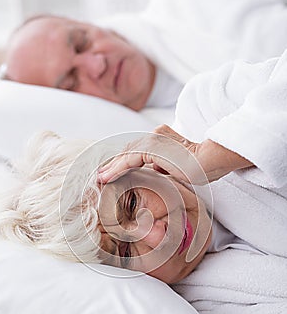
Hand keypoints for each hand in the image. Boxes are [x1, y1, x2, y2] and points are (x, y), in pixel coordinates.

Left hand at [97, 124, 252, 184]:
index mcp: (162, 137)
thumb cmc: (202, 166)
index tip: (111, 174)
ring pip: (127, 155)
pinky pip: (129, 160)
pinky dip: (116, 169)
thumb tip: (155, 171)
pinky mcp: (152, 147)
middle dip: (114, 165)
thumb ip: (165, 166)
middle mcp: (156, 134)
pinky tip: (105, 178)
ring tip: (100, 179)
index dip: (122, 162)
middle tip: (100, 177)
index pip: (137, 151)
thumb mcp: (178, 167)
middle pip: (129, 152)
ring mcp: (154, 139)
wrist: (213, 160)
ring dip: (112, 168)